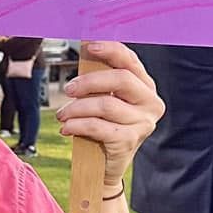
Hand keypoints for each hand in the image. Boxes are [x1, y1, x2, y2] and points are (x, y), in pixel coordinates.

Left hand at [56, 42, 163, 177]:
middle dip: (89, 81)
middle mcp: (150, 102)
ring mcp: (143, 123)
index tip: (89, 45)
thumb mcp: (105, 100)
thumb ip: (100, 80)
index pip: (130, 61)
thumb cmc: (104, 127)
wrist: (106, 167)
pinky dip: (77, 125)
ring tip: (62, 115)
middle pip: (121, 79)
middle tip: (69, 89)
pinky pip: (98, 126)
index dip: (110, 50)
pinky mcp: (130, 141)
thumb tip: (85, 50)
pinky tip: (67, 128)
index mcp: (145, 86)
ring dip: (77, 108)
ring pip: (106, 104)